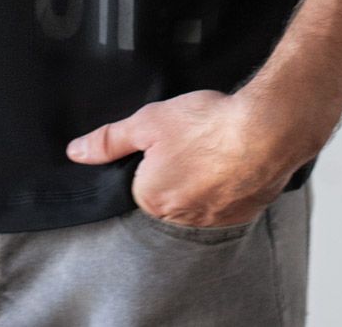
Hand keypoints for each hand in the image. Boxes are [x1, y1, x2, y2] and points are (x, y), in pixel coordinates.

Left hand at [65, 87, 305, 228]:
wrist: (265, 132)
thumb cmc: (206, 125)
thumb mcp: (147, 122)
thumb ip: (109, 140)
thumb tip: (75, 153)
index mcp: (151, 198)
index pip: (139, 179)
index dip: (152, 153)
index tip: (168, 136)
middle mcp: (181, 218)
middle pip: (169, 188)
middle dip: (177, 165)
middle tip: (193, 136)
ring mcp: (215, 220)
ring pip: (198, 195)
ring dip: (204, 175)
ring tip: (215, 144)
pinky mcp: (243, 214)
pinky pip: (226, 198)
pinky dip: (228, 180)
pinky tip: (234, 157)